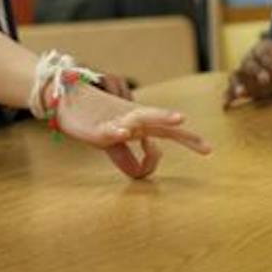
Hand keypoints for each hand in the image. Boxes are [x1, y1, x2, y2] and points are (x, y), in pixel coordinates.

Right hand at [56, 80, 212, 179]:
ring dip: (161, 117)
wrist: (64, 97)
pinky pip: (109, 129)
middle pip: (162, 123)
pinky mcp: (97, 129)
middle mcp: (132, 119)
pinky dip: (118, 130)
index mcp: (140, 122)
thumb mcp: (111, 142)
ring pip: (142, 117)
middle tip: (208, 147)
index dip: (188, 140)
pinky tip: (124, 132)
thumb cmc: (90, 117)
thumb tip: (140, 174)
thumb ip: (125, 157)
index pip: (171, 130)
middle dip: (185, 135)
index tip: (191, 153)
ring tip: (179, 118)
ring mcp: (115, 121)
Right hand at [225, 37, 271, 106]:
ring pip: (236, 76)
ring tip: (240, 93)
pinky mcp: (241, 85)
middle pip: (249, 65)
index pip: (266, 57)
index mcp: (262, 50)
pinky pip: (230, 89)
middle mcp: (249, 60)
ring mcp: (243, 73)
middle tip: (266, 80)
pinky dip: (227, 96)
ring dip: (237, 84)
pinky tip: (225, 105)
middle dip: (257, 72)